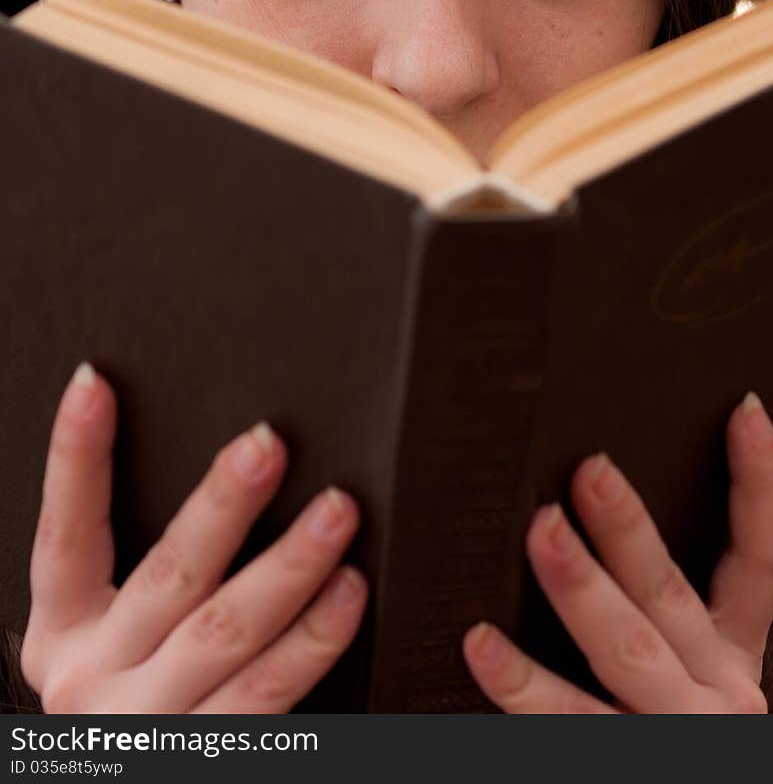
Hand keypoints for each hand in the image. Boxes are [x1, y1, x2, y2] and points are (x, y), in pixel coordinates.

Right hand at [21, 363, 367, 712]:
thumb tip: (220, 468)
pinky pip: (269, 695)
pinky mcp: (206, 758)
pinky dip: (313, 642)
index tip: (94, 386)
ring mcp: (152, 723)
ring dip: (290, 565)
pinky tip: (348, 598)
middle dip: (223, 504)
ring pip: (228, 631)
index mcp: (66, 635)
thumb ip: (145, 579)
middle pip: (170, 576)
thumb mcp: (106, 645)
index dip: (74, 458)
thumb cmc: (127, 708)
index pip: (64, 535)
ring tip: (337, 514)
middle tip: (267, 444)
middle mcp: (98, 678)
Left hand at [462, 391, 772, 712]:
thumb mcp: (695, 674)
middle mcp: (714, 691)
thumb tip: (593, 493)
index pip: (762, 558)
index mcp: (730, 656)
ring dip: (578, 592)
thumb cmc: (680, 733)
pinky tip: (479, 646)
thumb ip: (662, 609)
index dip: (759, 482)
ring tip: (536, 536)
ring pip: (624, 656)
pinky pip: (567, 732)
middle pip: (670, 597)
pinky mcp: (621, 772)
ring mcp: (673, 735)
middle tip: (585, 473)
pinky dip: (521, 690)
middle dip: (628, 532)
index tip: (744, 410)